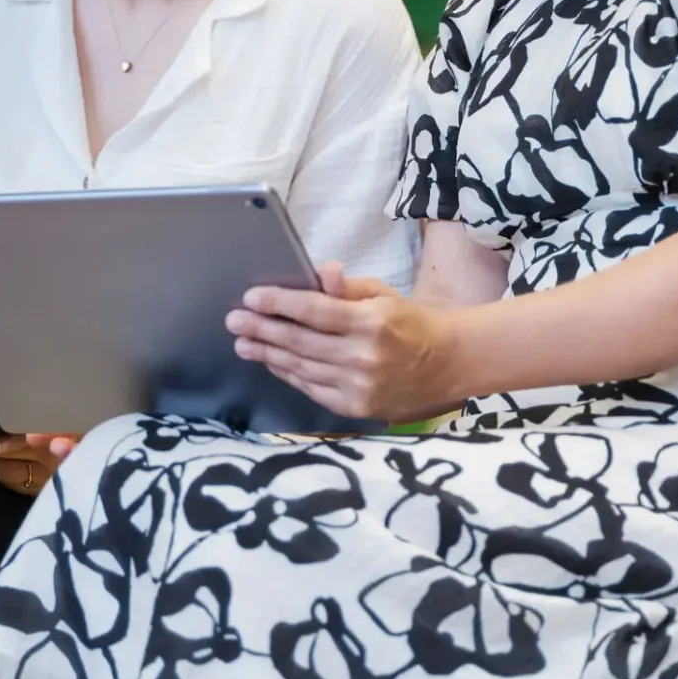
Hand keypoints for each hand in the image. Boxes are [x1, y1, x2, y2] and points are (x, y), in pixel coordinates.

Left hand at [227, 263, 458, 421]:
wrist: (443, 365)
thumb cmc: (407, 322)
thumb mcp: (381, 294)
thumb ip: (347, 287)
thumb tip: (321, 271)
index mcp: (370, 323)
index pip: (314, 312)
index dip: (279, 304)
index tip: (251, 297)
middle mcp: (363, 357)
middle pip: (300, 343)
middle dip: (262, 330)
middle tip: (234, 321)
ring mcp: (358, 386)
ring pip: (301, 368)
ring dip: (267, 354)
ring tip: (243, 342)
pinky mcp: (354, 407)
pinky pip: (311, 388)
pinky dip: (288, 373)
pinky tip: (270, 361)